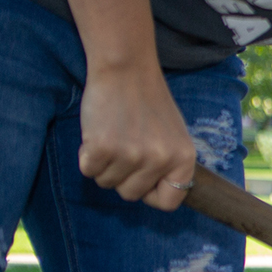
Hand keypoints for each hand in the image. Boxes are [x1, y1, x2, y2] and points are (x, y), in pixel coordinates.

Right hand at [78, 67, 199, 210]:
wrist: (126, 70)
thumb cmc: (148, 102)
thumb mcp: (172, 136)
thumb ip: (168, 165)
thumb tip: (159, 195)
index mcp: (184, 159)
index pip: (169, 202)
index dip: (151, 193)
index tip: (143, 178)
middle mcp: (161, 160)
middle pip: (131, 195)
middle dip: (122, 176)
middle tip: (125, 145)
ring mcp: (132, 155)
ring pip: (107, 183)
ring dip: (104, 165)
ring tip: (114, 135)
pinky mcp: (103, 149)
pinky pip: (88, 170)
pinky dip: (87, 156)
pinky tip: (98, 133)